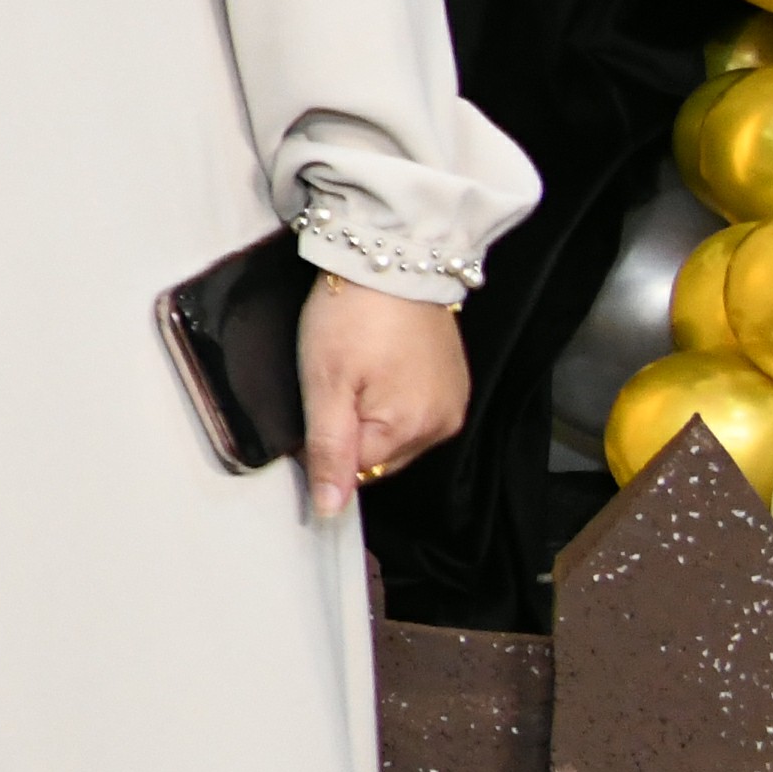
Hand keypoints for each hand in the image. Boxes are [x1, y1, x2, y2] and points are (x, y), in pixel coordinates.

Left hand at [301, 273, 469, 516]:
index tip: (316, 404)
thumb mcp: (324, 384)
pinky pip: (417, 410)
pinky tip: (380, 365)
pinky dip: (394, 398)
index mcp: (410, 430)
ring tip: (358, 369)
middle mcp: (442, 426)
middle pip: (380, 456)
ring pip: (398, 435)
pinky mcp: (456, 383)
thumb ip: (329, 450)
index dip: (326, 444)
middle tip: (335, 381)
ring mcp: (453, 403)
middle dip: (352, 431)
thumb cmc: (350, 317)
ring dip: (373, 415)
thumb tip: (330, 510)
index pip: (356, 469)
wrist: (393, 261)